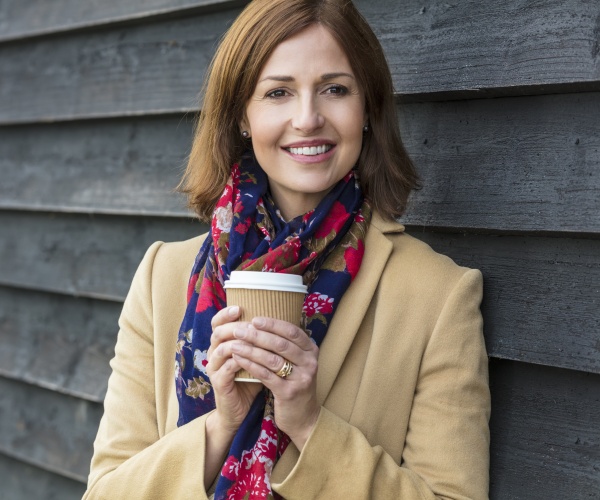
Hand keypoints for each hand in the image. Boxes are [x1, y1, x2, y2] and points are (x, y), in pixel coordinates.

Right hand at [206, 306, 262, 435]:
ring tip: (255, 339)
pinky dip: (241, 361)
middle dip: (237, 326)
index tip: (240, 307)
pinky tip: (253, 359)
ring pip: (222, 348)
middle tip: (252, 324)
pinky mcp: (219, 383)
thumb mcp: (255, 357)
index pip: (217, 323)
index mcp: (221, 344)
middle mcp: (214, 353)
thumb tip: (280, 321)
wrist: (240, 410)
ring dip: (240, 342)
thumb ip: (260, 341)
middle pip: (218, 332)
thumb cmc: (250, 380)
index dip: (225, 314)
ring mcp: (214, 368)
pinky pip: (227, 368)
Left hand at [230, 317, 320, 449]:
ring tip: (234, 344)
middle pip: (280, 344)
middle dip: (258, 335)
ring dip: (250, 349)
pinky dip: (250, 365)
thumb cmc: (294, 384)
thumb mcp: (297, 363)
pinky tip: (238, 359)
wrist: (303, 417)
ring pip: (272, 359)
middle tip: (239, 329)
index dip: (272, 324)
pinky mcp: (289, 392)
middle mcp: (310, 362)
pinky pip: (266, 375)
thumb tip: (263, 324)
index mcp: (311, 351)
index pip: (292, 331)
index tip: (254, 319)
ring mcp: (301, 378)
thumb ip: (287, 345)